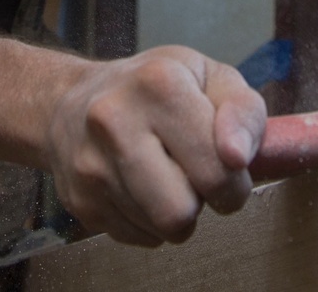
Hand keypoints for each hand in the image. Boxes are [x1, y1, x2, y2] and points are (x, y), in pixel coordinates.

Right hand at [45, 45, 266, 245]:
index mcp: (158, 83)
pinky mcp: (79, 200)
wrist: (71, 100)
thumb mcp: (209, 78)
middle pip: (182, 212)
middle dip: (202, 201)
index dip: (235, 179)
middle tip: (194, 171)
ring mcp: (90, 163)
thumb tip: (246, 156)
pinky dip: (148, 221)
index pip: (217, 170)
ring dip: (176, 212)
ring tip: (165, 174)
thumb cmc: (154, 88)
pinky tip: (140, 185)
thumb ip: (244, 112)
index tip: (228, 164)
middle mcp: (115, 120)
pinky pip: (136, 239)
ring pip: (161, 231)